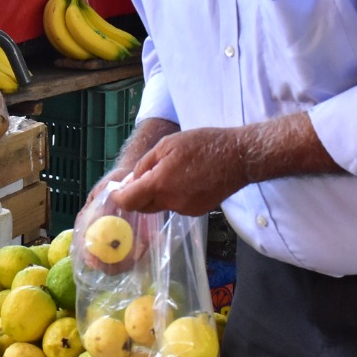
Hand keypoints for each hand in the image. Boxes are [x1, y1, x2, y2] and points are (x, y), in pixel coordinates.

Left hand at [113, 127, 247, 216]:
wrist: (238, 157)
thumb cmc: (203, 144)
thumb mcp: (167, 144)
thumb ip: (145, 165)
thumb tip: (131, 181)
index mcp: (160, 184)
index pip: (128, 201)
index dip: (119, 197)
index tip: (117, 190)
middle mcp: (171, 202)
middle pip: (143, 206)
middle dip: (138, 195)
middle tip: (144, 177)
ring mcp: (185, 209)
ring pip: (161, 206)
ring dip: (158, 194)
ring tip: (172, 172)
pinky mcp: (197, 211)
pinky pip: (177, 206)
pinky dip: (174, 196)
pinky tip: (186, 180)